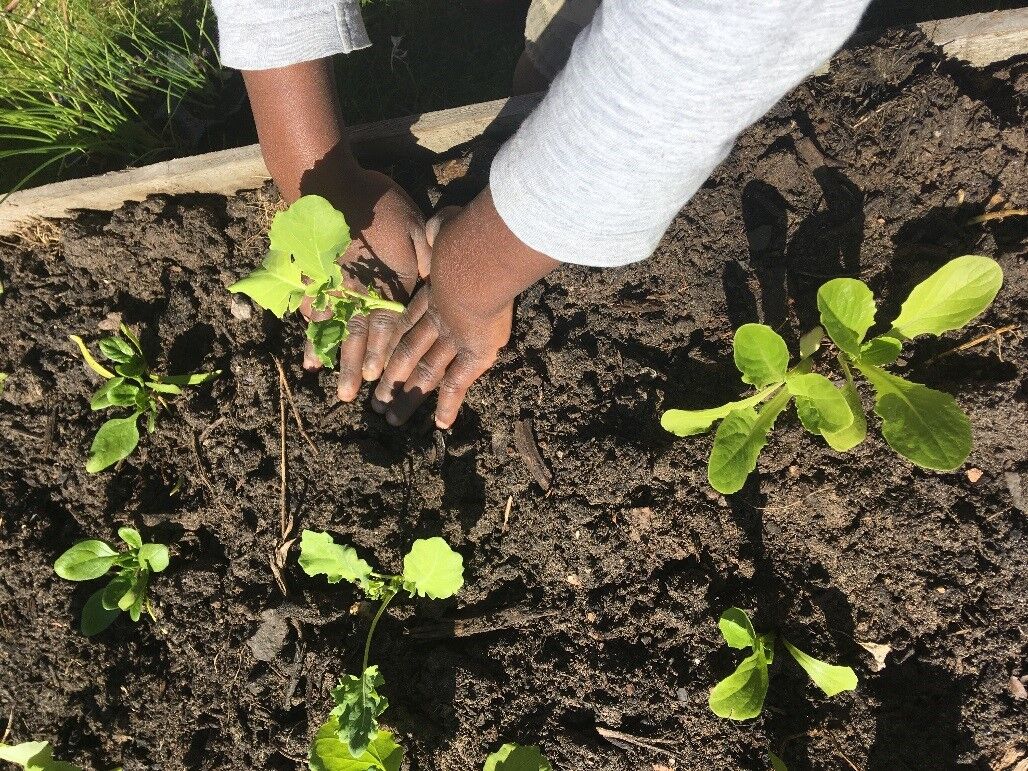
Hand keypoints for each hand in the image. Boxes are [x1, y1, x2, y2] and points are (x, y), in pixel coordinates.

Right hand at [239, 61, 428, 399]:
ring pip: (334, 331)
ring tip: (332, 387)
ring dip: (334, 360)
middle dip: (357, 367)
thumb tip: (435, 282)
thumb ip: (426, 254)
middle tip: (354, 398)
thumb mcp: (413, 223)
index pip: (388, 323)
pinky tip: (309, 359)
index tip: (382, 377)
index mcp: (385, 279)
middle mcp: (357, 290)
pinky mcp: (315, 278)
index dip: (386, 351)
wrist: (327, 181)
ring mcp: (333, 286)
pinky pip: (311, 314)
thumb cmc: (376, 201)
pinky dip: (311, 337)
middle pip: (358, 335)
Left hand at [372, 189, 557, 427]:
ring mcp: (451, 338)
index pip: (411, 321)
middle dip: (392, 377)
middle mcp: (438, 320)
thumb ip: (440, 227)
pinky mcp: (472, 353)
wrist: (476, 258)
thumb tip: (438, 222)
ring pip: (424, 373)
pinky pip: (458, 384)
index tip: (382, 355)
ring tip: (390, 418)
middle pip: (409, 352)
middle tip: (375, 398)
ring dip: (408, 396)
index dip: (396, 339)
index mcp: (434, 291)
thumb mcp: (448, 224)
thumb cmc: (465, 237)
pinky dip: (449, 404)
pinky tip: (441, 426)